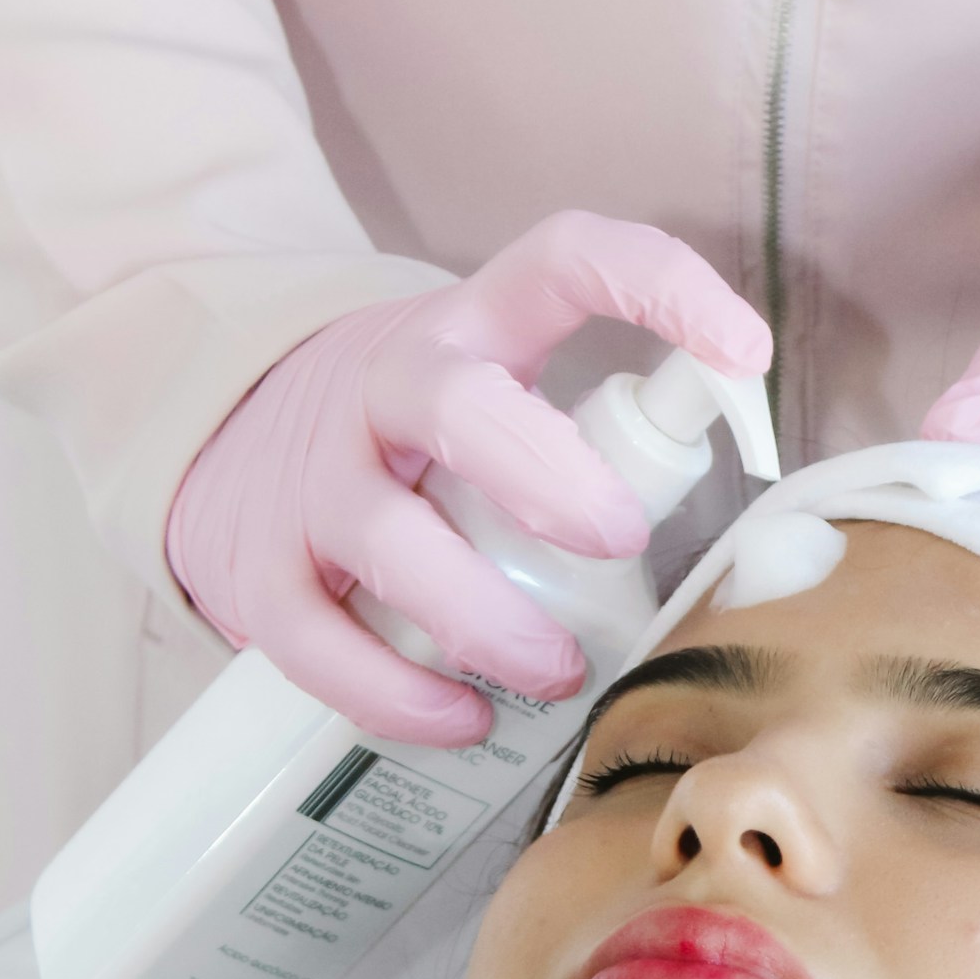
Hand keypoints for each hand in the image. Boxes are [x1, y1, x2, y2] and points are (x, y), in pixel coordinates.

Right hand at [166, 209, 770, 745]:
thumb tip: (759, 546)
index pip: (561, 261)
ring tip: (555, 672)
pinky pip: (317, 638)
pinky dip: (393, 692)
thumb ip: (595, 431)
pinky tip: (460, 717)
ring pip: (388, 538)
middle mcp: (385, 388)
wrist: (221, 436)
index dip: (656, 285)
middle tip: (616, 541)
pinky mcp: (259, 569)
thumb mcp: (492, 386)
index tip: (744, 348)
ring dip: (484, 617)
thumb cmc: (410, 437)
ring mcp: (314, 479)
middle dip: (549, 478)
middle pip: (459, 406)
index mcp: (468, 327)